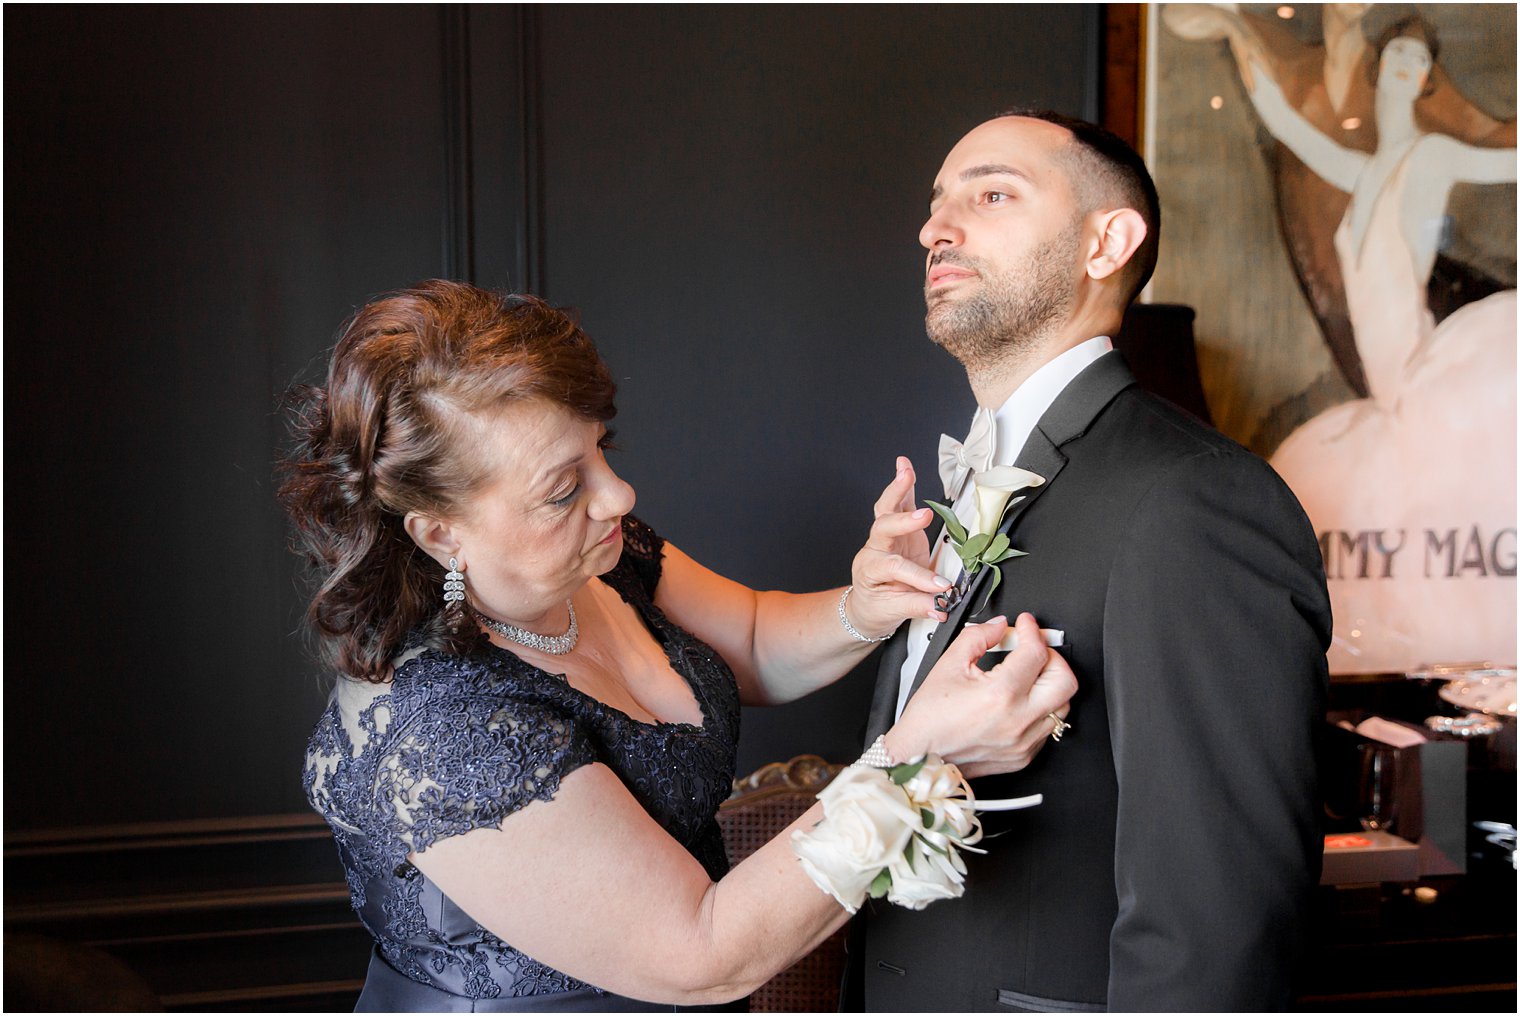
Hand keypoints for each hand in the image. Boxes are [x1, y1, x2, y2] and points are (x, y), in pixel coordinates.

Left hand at [845, 456, 951, 638]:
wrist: (867, 603)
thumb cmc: (877, 606)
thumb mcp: (894, 612)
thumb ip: (918, 606)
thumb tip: (941, 607)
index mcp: (870, 569)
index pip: (895, 568)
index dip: (919, 577)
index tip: (940, 587)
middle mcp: (874, 548)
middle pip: (884, 528)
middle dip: (904, 521)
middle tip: (924, 516)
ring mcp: (884, 536)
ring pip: (886, 509)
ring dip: (897, 490)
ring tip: (905, 473)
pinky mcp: (896, 528)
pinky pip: (897, 502)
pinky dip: (903, 484)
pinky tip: (904, 466)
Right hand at [886, 613, 1076, 778]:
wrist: (921, 756)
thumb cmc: (929, 719)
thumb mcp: (948, 665)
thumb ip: (977, 637)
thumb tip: (998, 626)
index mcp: (1000, 694)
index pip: (1035, 653)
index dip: (1031, 630)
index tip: (1024, 625)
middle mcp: (1018, 720)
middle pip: (1065, 681)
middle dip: (1054, 657)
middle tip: (1035, 649)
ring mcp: (1024, 742)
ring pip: (1063, 706)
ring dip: (1051, 685)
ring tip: (1031, 675)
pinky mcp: (1024, 756)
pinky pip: (1048, 728)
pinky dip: (1042, 709)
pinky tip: (1023, 700)